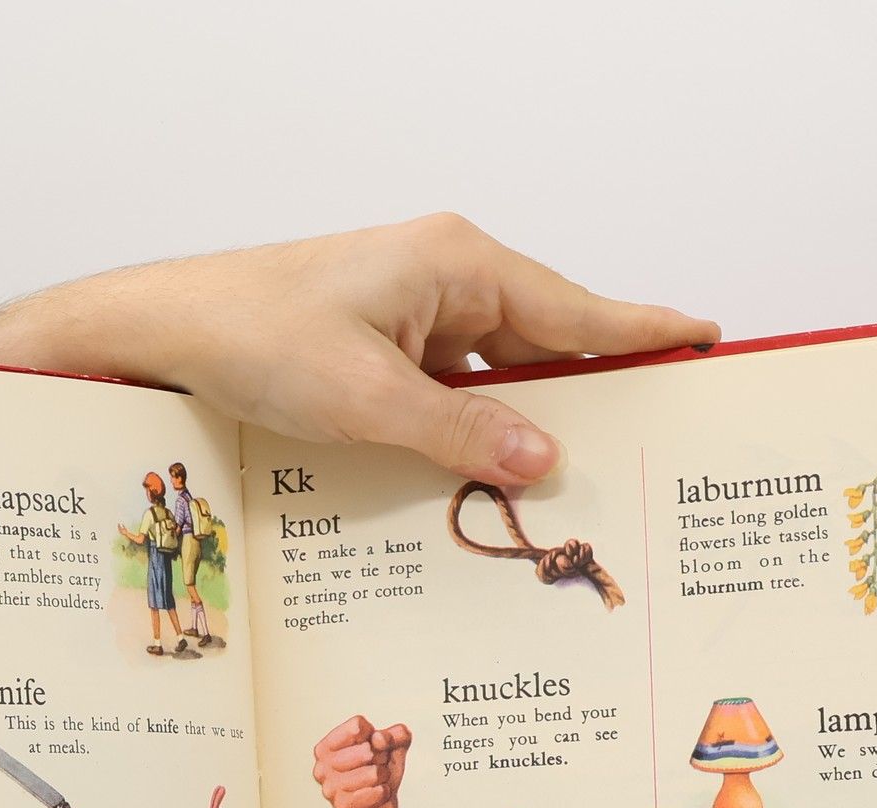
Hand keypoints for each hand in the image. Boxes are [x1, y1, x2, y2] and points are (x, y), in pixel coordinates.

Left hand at [0, 215, 716, 487]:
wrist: (168, 330)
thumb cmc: (257, 337)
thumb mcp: (370, 400)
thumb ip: (463, 434)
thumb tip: (546, 462)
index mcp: (458, 265)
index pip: (577, 309)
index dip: (645, 334)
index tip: (709, 344)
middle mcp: (444, 277)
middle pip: (547, 341)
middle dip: (596, 390)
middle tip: (657, 436)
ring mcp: (414, 311)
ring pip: (499, 373)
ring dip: (527, 421)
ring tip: (583, 473)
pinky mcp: (383, 345)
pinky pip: (454, 389)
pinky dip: (475, 428)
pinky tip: (489, 473)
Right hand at [312, 715, 412, 807]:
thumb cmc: (378, 774)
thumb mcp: (391, 749)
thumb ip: (395, 735)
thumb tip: (380, 738)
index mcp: (326, 747)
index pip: (358, 726)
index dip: (376, 735)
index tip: (375, 745)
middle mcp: (322, 766)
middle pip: (367, 750)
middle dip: (381, 758)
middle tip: (377, 765)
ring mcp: (330, 788)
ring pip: (372, 773)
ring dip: (383, 776)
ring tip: (378, 780)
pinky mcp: (342, 806)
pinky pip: (376, 792)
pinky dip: (384, 792)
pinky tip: (379, 793)